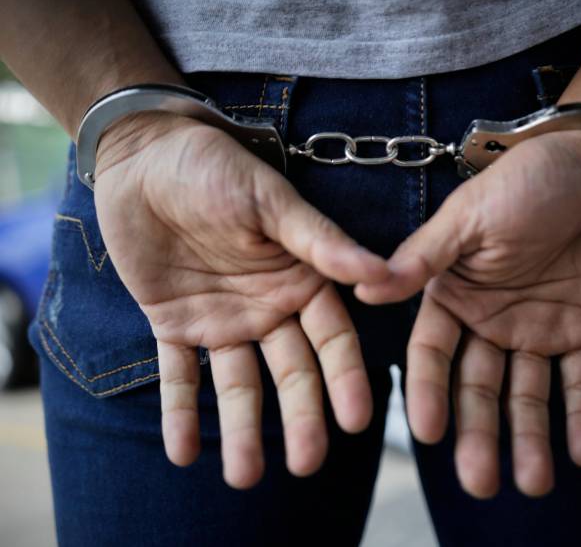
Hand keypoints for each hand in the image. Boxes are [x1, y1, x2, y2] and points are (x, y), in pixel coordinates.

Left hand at [94, 112, 388, 487]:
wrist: (145, 155)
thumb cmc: (215, 167)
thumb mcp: (271, 201)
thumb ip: (321, 242)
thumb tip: (383, 274)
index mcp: (301, 280)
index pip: (332, 339)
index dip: (345, 379)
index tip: (357, 420)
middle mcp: (270, 308)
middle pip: (292, 373)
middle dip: (301, 417)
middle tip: (308, 464)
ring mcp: (223, 321)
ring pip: (238, 385)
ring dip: (243, 429)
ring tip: (242, 477)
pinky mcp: (174, 325)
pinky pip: (179, 375)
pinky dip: (181, 412)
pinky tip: (182, 452)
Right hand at [356, 130, 580, 497]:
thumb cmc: (527, 180)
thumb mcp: (470, 215)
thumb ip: (424, 258)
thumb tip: (366, 291)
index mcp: (452, 292)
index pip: (433, 354)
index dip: (430, 393)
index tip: (427, 433)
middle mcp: (486, 318)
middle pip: (477, 386)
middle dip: (478, 434)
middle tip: (481, 482)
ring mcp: (534, 327)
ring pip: (526, 393)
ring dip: (528, 437)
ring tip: (532, 483)